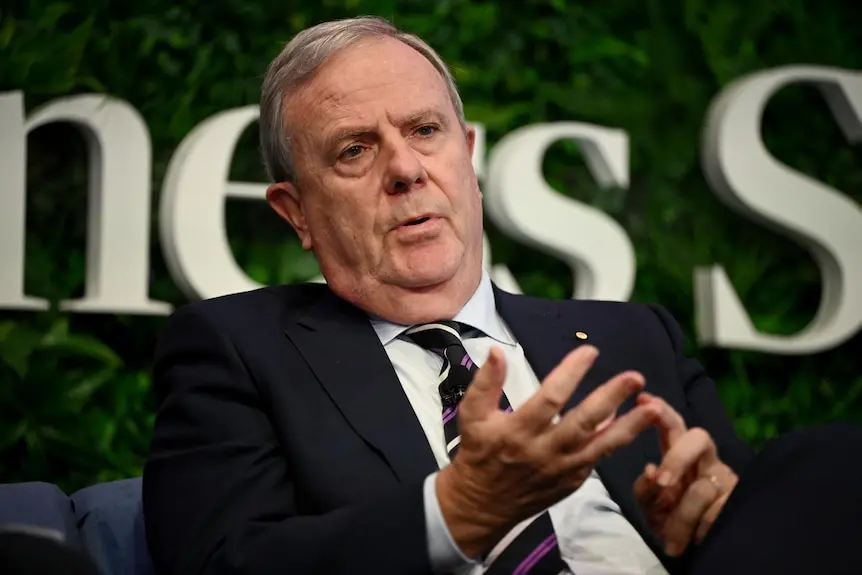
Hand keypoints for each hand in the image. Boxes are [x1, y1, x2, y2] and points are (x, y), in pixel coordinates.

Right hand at [437, 345, 660, 556]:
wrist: (481, 504)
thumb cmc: (479, 454)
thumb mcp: (471, 416)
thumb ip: (485, 383)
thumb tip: (496, 351)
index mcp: (518, 431)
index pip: (550, 398)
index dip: (571, 373)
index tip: (590, 352)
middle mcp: (544, 451)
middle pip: (583, 422)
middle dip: (611, 398)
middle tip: (635, 378)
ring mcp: (561, 469)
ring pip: (601, 446)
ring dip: (629, 427)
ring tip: (653, 408)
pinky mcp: (571, 481)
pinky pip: (598, 459)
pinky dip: (615, 442)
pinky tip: (631, 424)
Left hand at [633, 393, 737, 556]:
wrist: (695, 553)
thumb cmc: (669, 521)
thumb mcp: (649, 506)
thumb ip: (645, 490)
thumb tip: (651, 470)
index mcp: (680, 454)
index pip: (673, 425)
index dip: (661, 411)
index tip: (644, 399)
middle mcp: (706, 460)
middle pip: (699, 437)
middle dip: (676, 457)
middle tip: (662, 483)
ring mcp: (726, 479)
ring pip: (703, 487)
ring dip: (682, 516)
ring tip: (671, 541)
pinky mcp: (740, 500)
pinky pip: (719, 510)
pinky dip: (701, 528)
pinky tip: (695, 540)